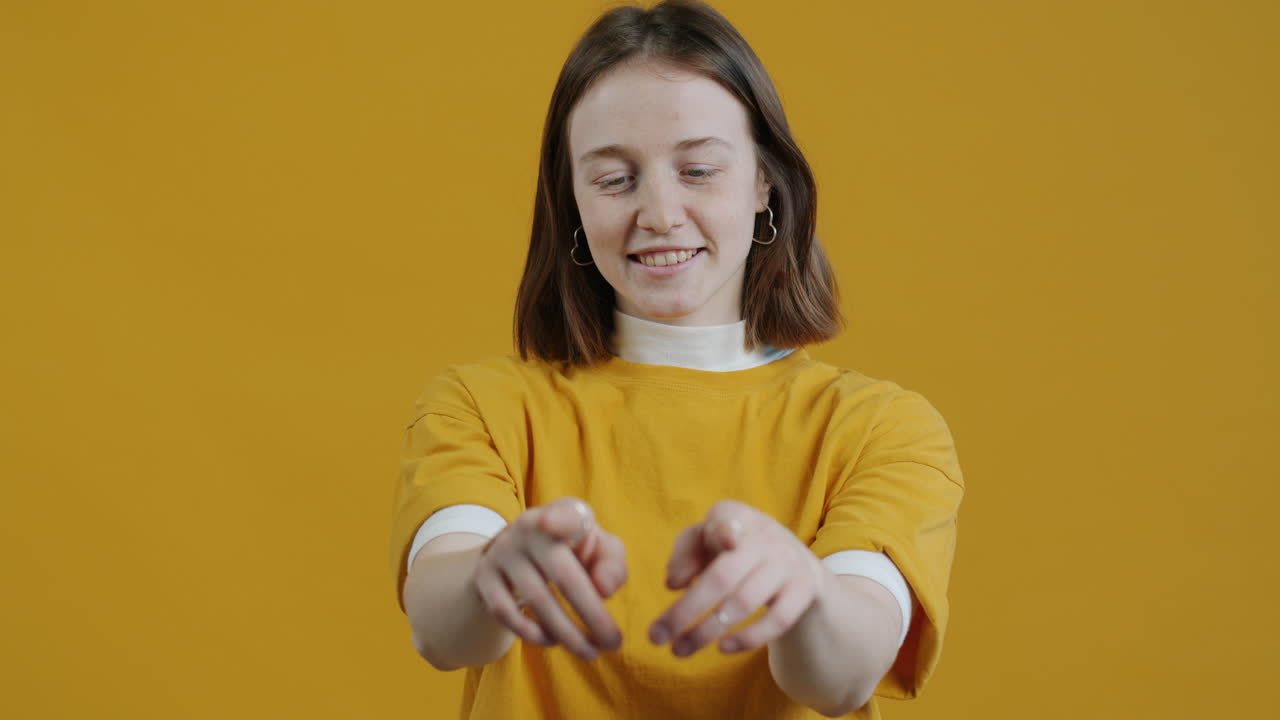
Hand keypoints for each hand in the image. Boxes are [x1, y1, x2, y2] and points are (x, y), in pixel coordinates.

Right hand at [471, 497, 627, 660]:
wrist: (522, 547)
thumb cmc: (574, 549)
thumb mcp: (599, 548)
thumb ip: (612, 564)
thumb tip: (604, 590)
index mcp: (565, 513)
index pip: (565, 514)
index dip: (558, 519)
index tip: (551, 523)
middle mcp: (529, 527)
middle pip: (563, 575)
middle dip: (592, 615)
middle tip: (613, 643)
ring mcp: (503, 550)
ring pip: (537, 599)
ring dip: (567, 633)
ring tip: (590, 652)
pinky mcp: (484, 574)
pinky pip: (506, 611)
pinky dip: (532, 633)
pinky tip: (552, 641)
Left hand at [649, 500, 827, 656]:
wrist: (795, 564)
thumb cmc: (736, 550)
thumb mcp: (709, 541)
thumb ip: (686, 553)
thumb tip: (673, 583)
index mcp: (736, 516)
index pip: (727, 519)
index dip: (725, 529)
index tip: (724, 540)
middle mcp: (766, 536)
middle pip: (723, 576)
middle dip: (686, 610)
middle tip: (655, 636)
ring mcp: (788, 563)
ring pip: (745, 602)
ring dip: (706, 631)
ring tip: (679, 650)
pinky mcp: (806, 589)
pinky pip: (778, 620)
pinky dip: (749, 637)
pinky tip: (723, 649)